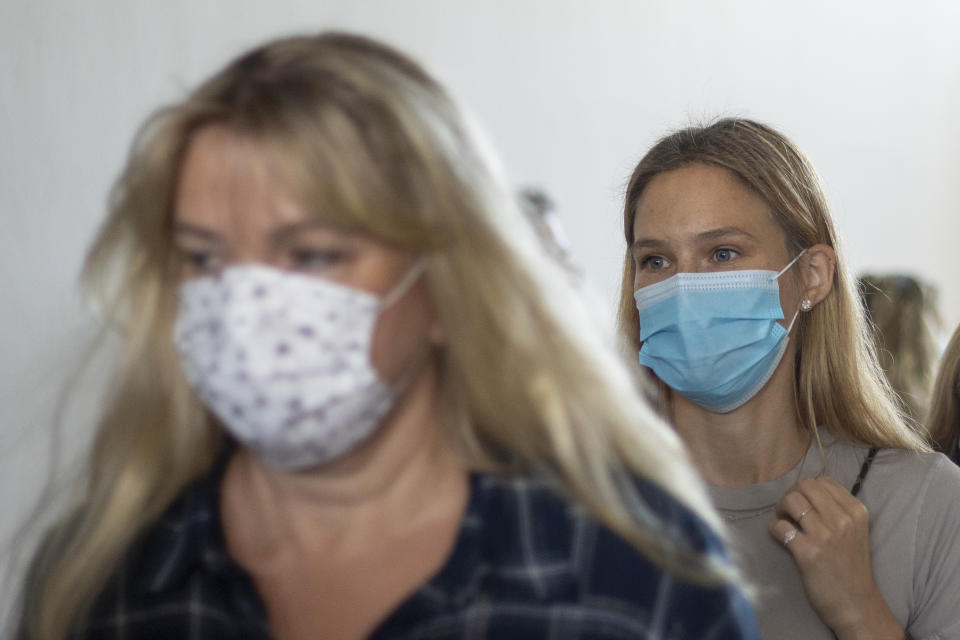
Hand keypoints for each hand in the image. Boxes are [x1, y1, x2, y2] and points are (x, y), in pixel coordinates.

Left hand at [768, 477, 904, 639]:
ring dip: (780, 509)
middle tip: (789, 511)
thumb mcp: (856, 531)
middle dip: (791, 495)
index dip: (806, 489)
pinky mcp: (808, 553)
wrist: (857, 604)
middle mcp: (842, 519)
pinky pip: (780, 526)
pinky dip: (774, 528)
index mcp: (856, 511)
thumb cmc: (852, 567)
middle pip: (804, 486)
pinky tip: (780, 536)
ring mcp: (824, 535)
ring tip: (784, 521)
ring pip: (791, 501)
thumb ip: (838, 510)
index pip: (823, 481)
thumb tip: (807, 491)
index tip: (803, 503)